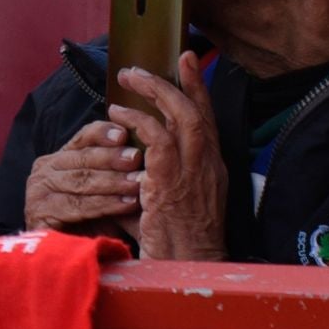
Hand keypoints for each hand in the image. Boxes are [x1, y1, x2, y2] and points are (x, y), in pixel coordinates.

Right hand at [24, 119, 143, 235]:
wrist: (69, 261)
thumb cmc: (93, 223)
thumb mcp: (106, 191)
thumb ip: (116, 169)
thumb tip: (145, 147)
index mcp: (58, 159)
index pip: (82, 138)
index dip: (102, 134)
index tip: (124, 133)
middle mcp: (43, 171)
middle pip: (81, 159)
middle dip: (111, 158)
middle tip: (137, 159)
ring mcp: (37, 193)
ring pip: (80, 181)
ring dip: (112, 181)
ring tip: (138, 183)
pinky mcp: (39, 214)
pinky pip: (76, 205)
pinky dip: (104, 204)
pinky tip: (126, 204)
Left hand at [108, 54, 228, 260]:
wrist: (186, 269)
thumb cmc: (173, 242)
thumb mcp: (168, 202)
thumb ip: (156, 178)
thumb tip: (132, 165)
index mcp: (210, 169)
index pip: (207, 119)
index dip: (197, 88)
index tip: (187, 60)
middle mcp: (207, 166)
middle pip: (197, 111)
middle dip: (175, 81)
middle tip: (148, 65)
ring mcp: (193, 174)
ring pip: (182, 118)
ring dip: (155, 93)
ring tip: (129, 78)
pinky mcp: (171, 182)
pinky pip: (157, 139)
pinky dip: (138, 122)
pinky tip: (118, 114)